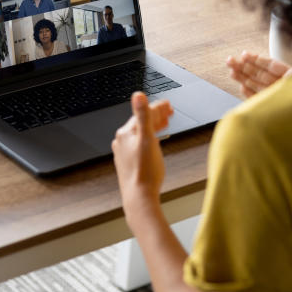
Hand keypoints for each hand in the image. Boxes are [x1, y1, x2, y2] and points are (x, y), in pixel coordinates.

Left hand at [112, 92, 172, 212]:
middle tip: (170, 111)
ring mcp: (124, 151)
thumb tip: (138, 95)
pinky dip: (149, 138)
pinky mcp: (128, 161)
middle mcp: (122, 140)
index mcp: (126, 133)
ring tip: (165, 122)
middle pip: (141, 122)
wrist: (139, 197)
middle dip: (156, 115)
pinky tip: (155, 141)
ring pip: (141, 133)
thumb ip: (143, 115)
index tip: (169, 104)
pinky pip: (139, 143)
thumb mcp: (147, 139)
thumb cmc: (145, 172)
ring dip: (154, 126)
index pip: (143, 113)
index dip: (158, 107)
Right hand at [226, 39, 291, 96]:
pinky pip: (259, 100)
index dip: (257, 59)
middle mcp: (283, 86)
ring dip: (243, 78)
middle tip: (230, 60)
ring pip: (257, 86)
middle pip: (260, 74)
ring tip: (231, 72)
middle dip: (244, 67)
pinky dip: (249, 95)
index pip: (271, 65)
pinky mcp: (272, 111)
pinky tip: (242, 88)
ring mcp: (277, 98)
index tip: (245, 54)